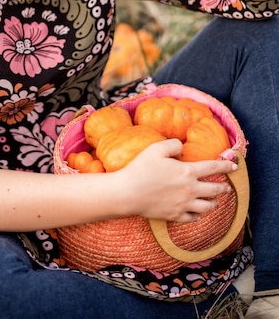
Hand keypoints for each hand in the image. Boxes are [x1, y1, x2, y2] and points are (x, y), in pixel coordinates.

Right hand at [113, 139, 236, 222]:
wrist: (128, 193)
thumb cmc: (141, 168)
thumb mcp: (156, 148)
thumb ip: (173, 144)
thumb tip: (182, 146)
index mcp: (187, 171)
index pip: (213, 168)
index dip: (226, 166)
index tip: (234, 166)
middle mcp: (190, 189)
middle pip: (215, 190)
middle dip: (224, 188)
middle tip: (227, 187)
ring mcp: (183, 204)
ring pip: (207, 207)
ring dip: (214, 203)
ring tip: (215, 201)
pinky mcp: (175, 216)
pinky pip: (193, 218)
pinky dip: (198, 215)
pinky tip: (198, 212)